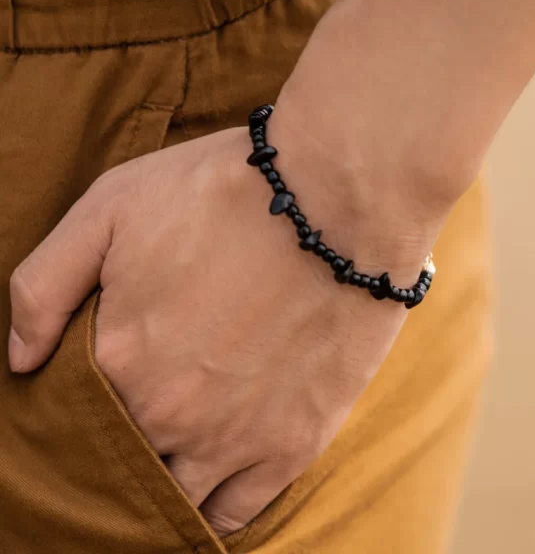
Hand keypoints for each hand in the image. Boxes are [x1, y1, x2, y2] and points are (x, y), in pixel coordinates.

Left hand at [8, 109, 441, 535]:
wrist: (333, 199)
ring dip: (167, 482)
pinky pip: (235, 512)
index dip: (84, 406)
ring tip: (177, 451)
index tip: (108, 387)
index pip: (75, 417)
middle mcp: (168, 414)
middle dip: (124, 443)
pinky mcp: (292, 443)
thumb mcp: (110, 207)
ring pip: (175, 496)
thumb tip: (20, 360)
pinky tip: (211, 485)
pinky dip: (215, 510)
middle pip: (125, 457)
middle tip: (147, 412)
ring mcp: (233, 438)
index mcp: (118, 360)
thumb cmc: (221, 193)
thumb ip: (46, 285)